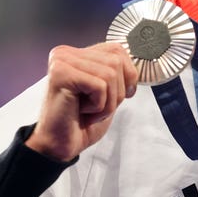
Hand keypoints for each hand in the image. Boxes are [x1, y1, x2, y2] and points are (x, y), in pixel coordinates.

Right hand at [26, 43, 137, 161]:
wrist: (59, 146)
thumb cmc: (82, 122)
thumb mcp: (108, 91)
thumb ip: (117, 72)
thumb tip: (138, 64)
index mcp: (77, 54)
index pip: (117, 50)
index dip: (127, 75)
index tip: (116, 95)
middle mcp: (67, 53)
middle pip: (116, 62)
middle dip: (116, 92)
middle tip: (96, 108)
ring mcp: (62, 62)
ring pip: (110, 74)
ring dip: (107, 102)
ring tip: (88, 111)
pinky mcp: (61, 74)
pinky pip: (99, 86)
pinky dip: (98, 106)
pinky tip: (81, 111)